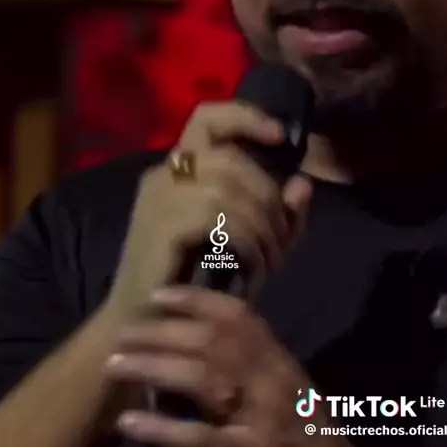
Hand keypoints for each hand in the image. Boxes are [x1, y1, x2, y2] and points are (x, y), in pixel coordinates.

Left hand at [106, 287, 345, 446]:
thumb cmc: (300, 424)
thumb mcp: (281, 383)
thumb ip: (248, 359)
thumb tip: (191, 334)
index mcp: (277, 358)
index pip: (237, 316)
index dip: (195, 300)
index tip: (157, 295)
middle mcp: (271, 379)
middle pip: (212, 342)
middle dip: (162, 332)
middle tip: (122, 331)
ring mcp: (261, 416)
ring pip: (202, 379)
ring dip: (153, 367)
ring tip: (115, 364)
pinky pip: (198, 437)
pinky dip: (160, 429)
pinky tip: (128, 422)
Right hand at [107, 101, 311, 321]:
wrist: (143, 330)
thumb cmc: (194, 286)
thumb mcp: (250, 246)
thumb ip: (280, 216)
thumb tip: (302, 184)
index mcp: (178, 170)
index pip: (207, 117)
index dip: (246, 116)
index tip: (281, 135)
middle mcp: (163, 174)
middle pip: (232, 159)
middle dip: (269, 198)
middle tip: (281, 242)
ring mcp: (158, 198)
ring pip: (229, 187)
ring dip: (262, 225)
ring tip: (269, 261)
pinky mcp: (161, 225)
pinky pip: (218, 217)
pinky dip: (246, 242)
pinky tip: (251, 270)